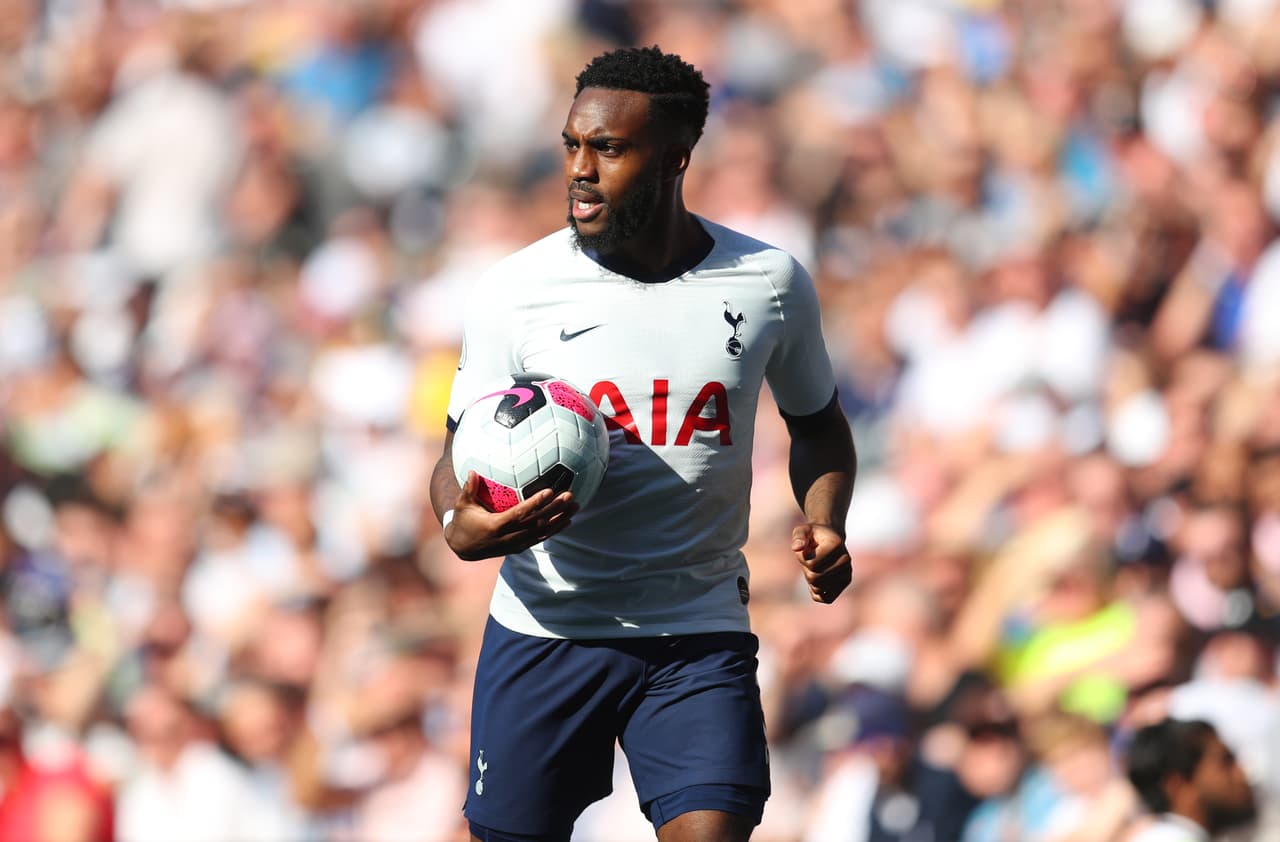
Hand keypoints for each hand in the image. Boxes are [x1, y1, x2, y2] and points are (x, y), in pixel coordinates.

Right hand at [445, 471, 578, 560]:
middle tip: (570, 495)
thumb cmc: (463, 521)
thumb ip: (469, 489)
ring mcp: (516, 544)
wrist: (463, 548)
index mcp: (496, 526)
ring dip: (560, 519)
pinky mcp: (519, 547)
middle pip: (536, 523)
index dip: (535, 503)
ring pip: (542, 532)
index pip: (520, 514)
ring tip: (575, 506)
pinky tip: (567, 520)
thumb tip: (472, 471)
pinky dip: (555, 530)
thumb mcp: (463, 505)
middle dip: (554, 509)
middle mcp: (509, 537)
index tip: (549, 492)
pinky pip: (540, 538)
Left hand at [792, 522, 851, 603]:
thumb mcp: (802, 530)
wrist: (829, 538)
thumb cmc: (813, 534)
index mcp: (836, 544)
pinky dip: (817, 593)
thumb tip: (796, 548)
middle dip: (805, 571)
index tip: (806, 550)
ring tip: (814, 568)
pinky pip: (827, 599)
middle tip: (808, 561)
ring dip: (810, 581)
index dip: (802, 558)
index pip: (811, 564)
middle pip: (814, 578)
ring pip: (819, 589)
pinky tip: (816, 582)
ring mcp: (847, 572)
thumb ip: (798, 537)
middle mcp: (846, 559)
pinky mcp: (846, 582)